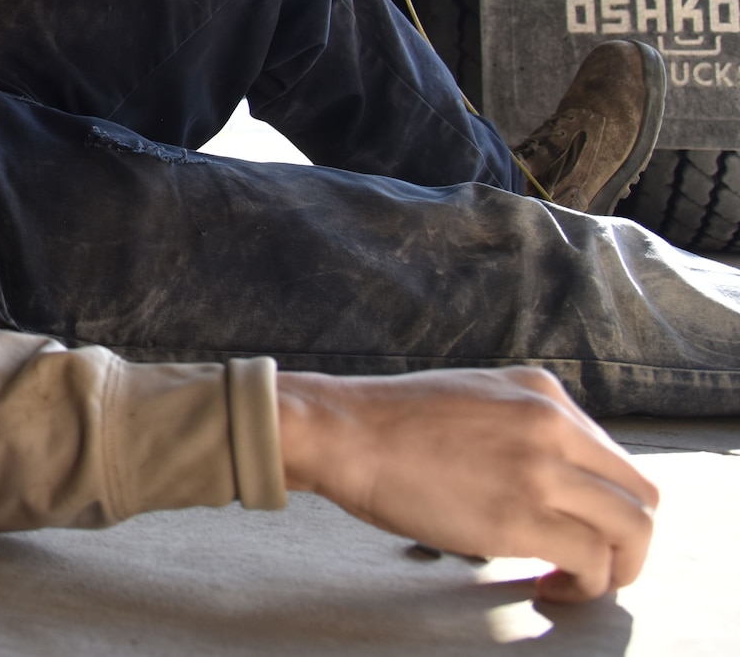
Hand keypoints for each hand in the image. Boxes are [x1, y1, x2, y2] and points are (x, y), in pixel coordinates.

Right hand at [278, 367, 658, 602]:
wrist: (340, 432)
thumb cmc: (387, 425)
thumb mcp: (472, 400)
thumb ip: (518, 426)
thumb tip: (538, 482)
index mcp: (542, 391)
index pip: (613, 457)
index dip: (604, 504)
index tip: (577, 528)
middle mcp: (553, 424)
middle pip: (640, 494)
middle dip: (628, 540)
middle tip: (594, 564)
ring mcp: (541, 468)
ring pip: (633, 529)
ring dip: (618, 567)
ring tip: (576, 583)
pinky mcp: (521, 516)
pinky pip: (593, 560)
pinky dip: (587, 585)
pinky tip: (552, 589)